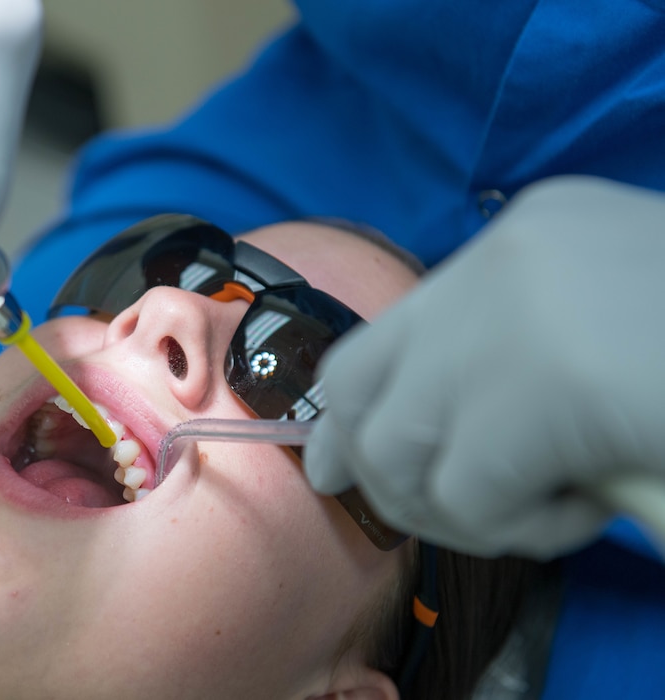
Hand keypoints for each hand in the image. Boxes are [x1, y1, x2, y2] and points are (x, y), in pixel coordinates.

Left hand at [305, 176, 664, 558]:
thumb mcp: (593, 337)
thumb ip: (506, 364)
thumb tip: (406, 438)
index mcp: (523, 240)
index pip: (378, 336)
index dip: (345, 417)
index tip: (341, 469)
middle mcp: (508, 258)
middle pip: (365, 392)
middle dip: (391, 479)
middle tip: (463, 516)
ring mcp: (526, 310)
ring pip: (404, 450)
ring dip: (464, 512)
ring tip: (543, 513)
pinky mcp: (554, 379)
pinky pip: (470, 492)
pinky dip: (519, 529)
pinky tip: (583, 511)